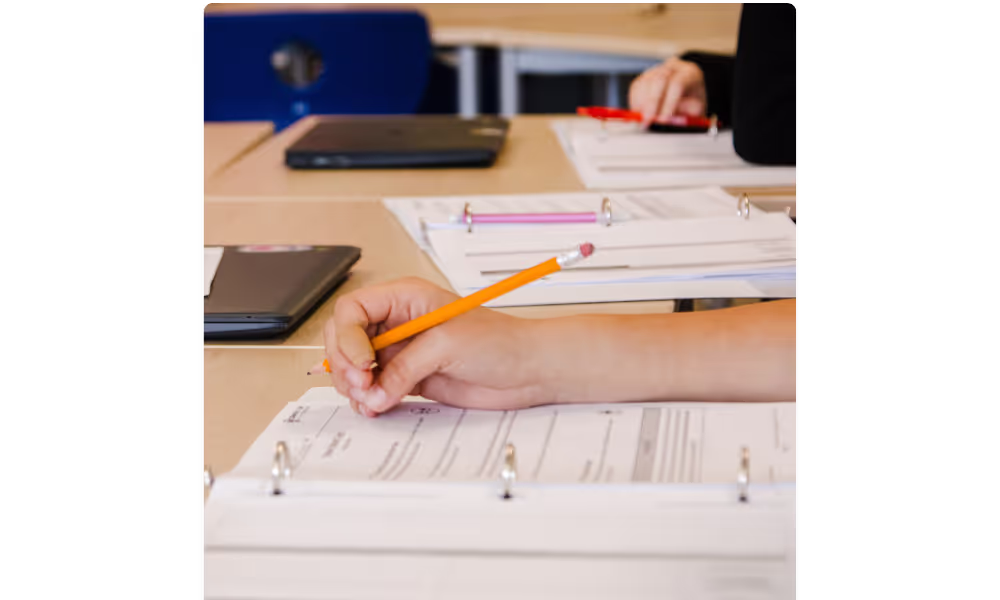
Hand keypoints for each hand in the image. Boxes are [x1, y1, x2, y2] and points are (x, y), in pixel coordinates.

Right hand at [319, 278, 553, 416]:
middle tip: (363, 386)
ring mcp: (400, 352)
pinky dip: (368, 401)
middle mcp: (396, 323)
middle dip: (345, 365)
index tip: (363, 364)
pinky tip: (377, 407)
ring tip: (372, 401)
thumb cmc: (499, 341)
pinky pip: (373, 389)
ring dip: (354, 387)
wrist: (527, 370)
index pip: (352, 310)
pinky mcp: (407, 378)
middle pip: (344, 339)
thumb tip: (374, 392)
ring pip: (354, 368)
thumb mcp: (446, 345)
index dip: (347, 337)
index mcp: (404, 298)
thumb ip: (404, 368)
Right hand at [628, 57, 706, 126]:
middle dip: (652, 102)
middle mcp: (672, 68)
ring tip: (643, 119)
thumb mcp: (695, 111)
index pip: (677, 83)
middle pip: (659, 79)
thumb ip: (685, 114)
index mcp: (689, 74)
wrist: (687, 97)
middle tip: (648, 120)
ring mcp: (656, 70)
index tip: (664, 119)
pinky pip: (636, 86)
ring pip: (645, 82)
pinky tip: (638, 113)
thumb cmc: (691, 105)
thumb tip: (669, 119)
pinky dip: (635, 101)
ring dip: (641, 103)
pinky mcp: (644, 77)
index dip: (669, 102)